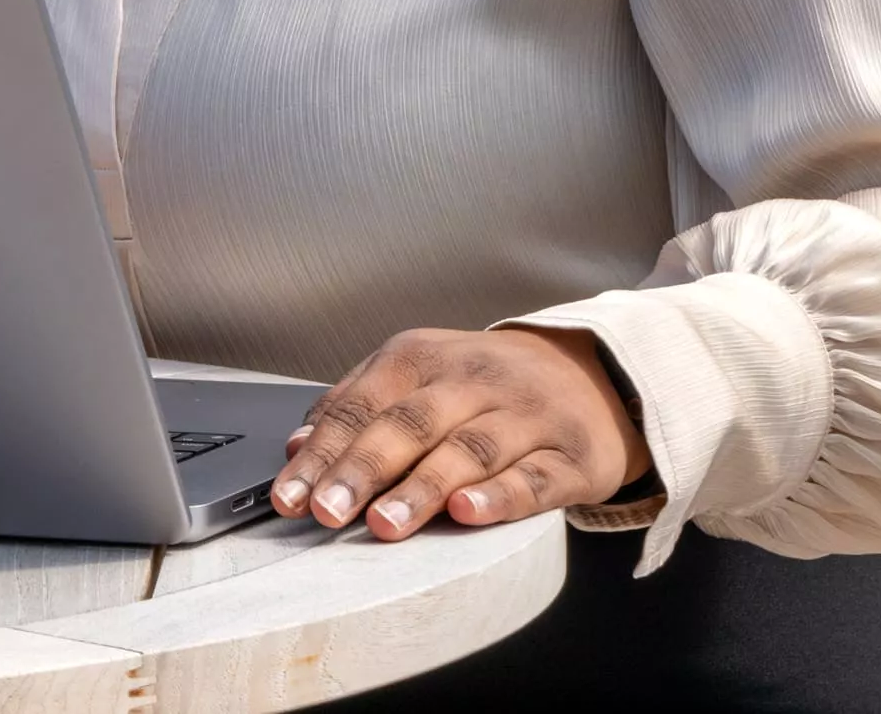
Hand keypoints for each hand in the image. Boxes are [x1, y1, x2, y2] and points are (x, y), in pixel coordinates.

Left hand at [274, 325, 649, 539]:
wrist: (592, 373)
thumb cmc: (485, 387)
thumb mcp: (418, 377)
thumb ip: (356, 407)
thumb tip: (295, 446)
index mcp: (420, 358)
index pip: (360, 406)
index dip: (321, 453)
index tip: (288, 495)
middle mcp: (471, 380)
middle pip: (407, 424)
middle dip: (361, 469)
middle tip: (326, 511)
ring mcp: (525, 415)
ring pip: (467, 449)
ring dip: (421, 487)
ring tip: (384, 523)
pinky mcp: (573, 455)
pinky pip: (535, 476)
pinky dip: (499, 495)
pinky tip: (467, 513)